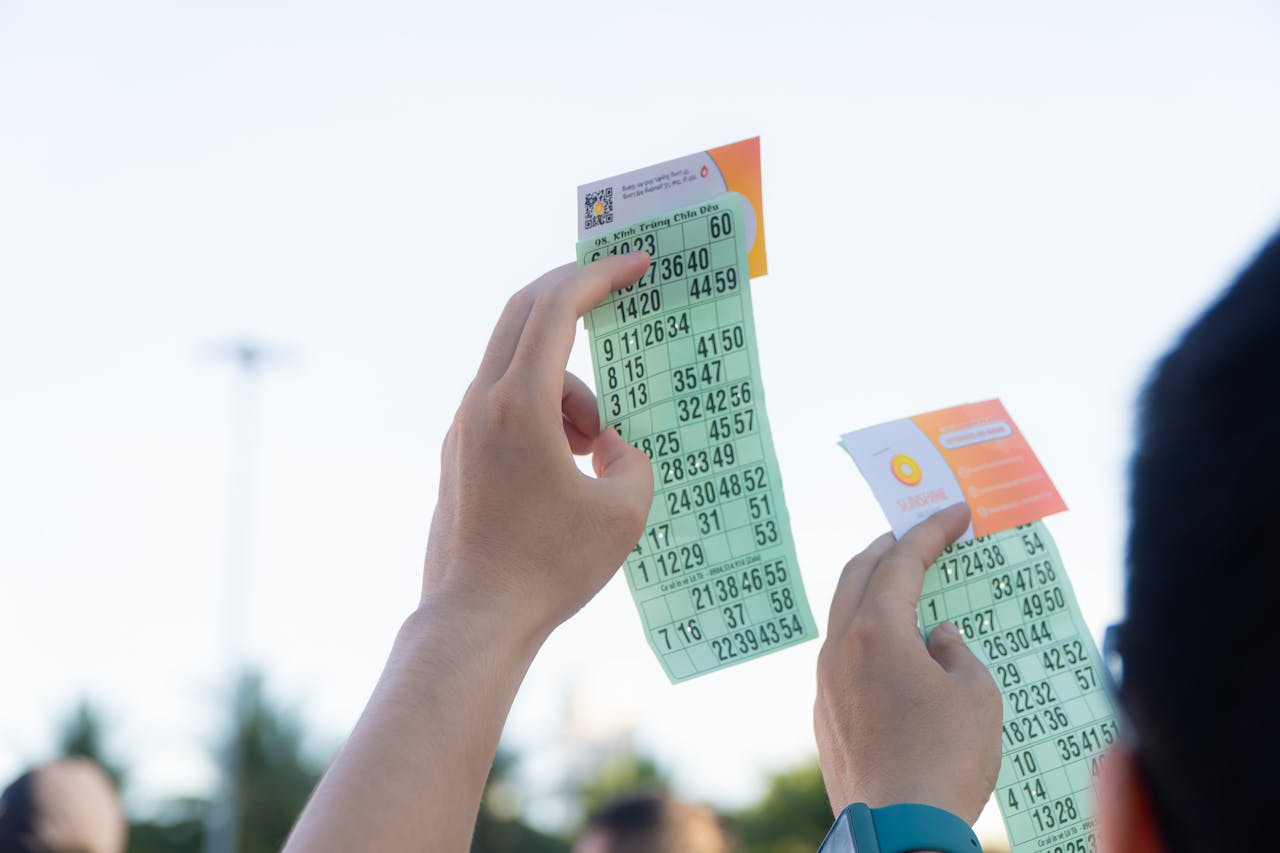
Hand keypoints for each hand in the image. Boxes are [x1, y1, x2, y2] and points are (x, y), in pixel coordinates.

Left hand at [421, 253, 654, 639]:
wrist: (474, 618)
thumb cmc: (549, 567)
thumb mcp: (624, 512)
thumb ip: (635, 462)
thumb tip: (612, 448)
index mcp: (519, 406)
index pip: (556, 310)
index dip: (598, 277)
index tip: (635, 264)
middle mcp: (481, 405)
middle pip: (522, 314)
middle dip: (572, 293)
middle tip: (615, 290)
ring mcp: (463, 429)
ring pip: (519, 367)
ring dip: (568, 382)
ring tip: (597, 445)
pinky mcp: (459, 454)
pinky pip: (506, 403)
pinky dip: (545, 409)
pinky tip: (567, 464)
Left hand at [814, 503, 1000, 823]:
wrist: (899, 831)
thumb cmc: (945, 761)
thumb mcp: (976, 695)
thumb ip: (957, 652)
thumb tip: (936, 636)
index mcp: (876, 632)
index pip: (902, 562)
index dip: (931, 531)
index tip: (955, 512)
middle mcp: (839, 650)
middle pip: (856, 576)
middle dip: (887, 549)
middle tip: (914, 535)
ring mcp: (825, 685)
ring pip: (843, 619)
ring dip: (872, 594)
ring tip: (905, 590)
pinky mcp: (825, 719)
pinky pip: (842, 660)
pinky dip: (867, 639)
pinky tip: (894, 656)